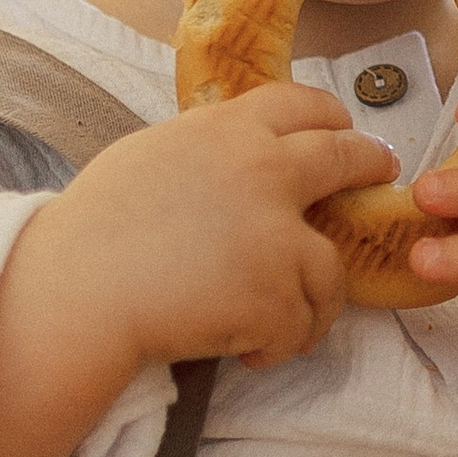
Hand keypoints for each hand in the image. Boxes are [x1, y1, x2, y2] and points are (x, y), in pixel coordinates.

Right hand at [0, 88, 395, 456]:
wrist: (77, 293)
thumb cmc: (93, 232)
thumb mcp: (150, 157)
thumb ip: (206, 149)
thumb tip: (237, 153)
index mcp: (227, 131)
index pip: (303, 104)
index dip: (332, 118)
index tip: (346, 129)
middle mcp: (264, 171)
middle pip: (347, 158)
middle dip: (370, 166)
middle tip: (379, 175)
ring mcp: (277, 235)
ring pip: (332, 268)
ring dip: (314, 300)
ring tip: (286, 324)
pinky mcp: (276, 295)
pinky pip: (302, 326)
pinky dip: (280, 344)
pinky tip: (249, 352)